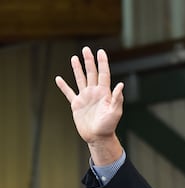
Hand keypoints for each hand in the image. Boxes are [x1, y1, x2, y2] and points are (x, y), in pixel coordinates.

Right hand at [55, 46, 123, 163]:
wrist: (98, 137)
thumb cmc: (108, 126)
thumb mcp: (115, 112)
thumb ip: (117, 98)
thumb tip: (121, 84)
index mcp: (104, 93)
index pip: (104, 74)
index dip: (102, 63)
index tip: (101, 51)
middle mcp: (94, 93)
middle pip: (91, 73)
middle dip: (89, 61)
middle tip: (86, 49)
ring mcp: (85, 98)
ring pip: (81, 79)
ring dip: (77, 69)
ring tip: (74, 58)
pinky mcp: (77, 105)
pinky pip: (69, 93)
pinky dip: (63, 86)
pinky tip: (58, 79)